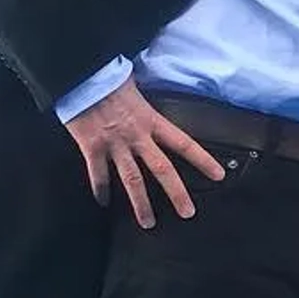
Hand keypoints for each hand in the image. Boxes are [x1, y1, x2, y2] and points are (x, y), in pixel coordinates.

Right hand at [63, 75, 224, 227]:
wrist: (80, 74)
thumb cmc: (108, 77)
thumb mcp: (137, 87)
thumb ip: (146, 104)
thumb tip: (152, 105)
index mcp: (151, 120)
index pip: (184, 143)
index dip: (203, 160)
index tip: (218, 175)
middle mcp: (136, 135)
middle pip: (162, 169)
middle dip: (177, 193)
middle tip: (188, 212)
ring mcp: (114, 143)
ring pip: (132, 180)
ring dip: (141, 204)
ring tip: (148, 222)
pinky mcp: (91, 146)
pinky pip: (97, 174)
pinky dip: (100, 189)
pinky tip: (104, 202)